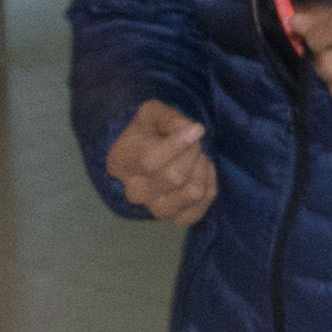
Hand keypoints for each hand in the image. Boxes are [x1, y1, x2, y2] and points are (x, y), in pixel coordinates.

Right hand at [108, 101, 218, 227]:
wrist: (145, 155)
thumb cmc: (148, 130)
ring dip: (203, 171)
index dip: (178, 145)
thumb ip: (171, 119)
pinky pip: (201, 208)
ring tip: (200, 157)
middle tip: (196, 141)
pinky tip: (203, 174)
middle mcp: (134, 191)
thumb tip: (194, 131)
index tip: (197, 129)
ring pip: (191, 194)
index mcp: (122, 161)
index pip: (150, 161)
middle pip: (174, 177)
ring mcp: (154, 209)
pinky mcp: (176, 219)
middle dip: (194, 154)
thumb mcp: (154, 113)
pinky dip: (209, 188)